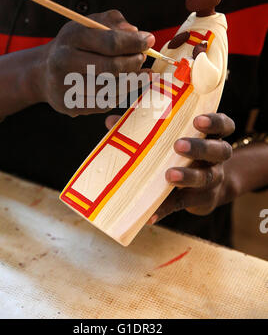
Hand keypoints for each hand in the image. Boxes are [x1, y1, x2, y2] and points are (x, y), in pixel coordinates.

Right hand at [38, 10, 154, 116]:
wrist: (43, 72)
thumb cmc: (74, 45)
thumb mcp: (89, 25)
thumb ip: (113, 22)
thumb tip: (135, 32)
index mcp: (71, 37)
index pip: (110, 42)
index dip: (134, 43)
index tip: (149, 41)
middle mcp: (64, 61)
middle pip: (111, 67)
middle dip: (133, 63)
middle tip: (143, 59)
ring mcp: (65, 86)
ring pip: (110, 88)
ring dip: (131, 82)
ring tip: (141, 75)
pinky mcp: (70, 105)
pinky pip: (104, 103)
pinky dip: (118, 95)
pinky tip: (123, 86)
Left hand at [105, 113, 235, 220]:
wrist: (206, 190)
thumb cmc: (182, 156)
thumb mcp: (173, 139)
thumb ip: (145, 128)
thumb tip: (110, 121)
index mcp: (211, 137)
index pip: (223, 125)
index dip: (214, 122)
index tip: (198, 120)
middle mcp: (217, 158)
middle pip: (219, 150)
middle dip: (200, 148)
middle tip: (178, 145)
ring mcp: (212, 180)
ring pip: (206, 177)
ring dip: (188, 176)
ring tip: (169, 176)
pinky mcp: (200, 201)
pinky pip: (184, 204)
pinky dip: (167, 208)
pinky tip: (152, 214)